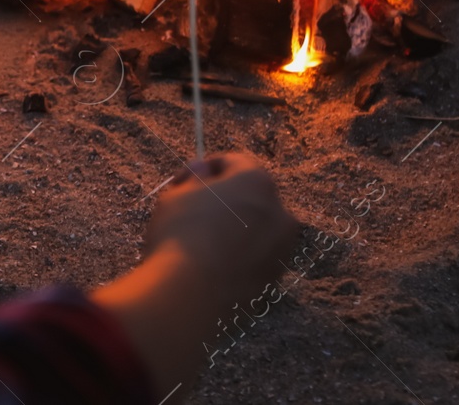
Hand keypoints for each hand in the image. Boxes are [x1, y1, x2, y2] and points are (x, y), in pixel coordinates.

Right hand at [142, 153, 302, 303]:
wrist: (192, 298)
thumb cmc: (181, 236)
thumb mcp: (177, 195)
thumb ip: (195, 178)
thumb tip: (203, 171)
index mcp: (258, 183)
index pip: (234, 162)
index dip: (204, 168)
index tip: (182, 181)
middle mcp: (280, 213)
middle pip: (250, 197)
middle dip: (225, 200)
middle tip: (192, 211)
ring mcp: (281, 251)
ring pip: (256, 230)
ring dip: (234, 229)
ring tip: (201, 243)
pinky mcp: (274, 282)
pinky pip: (255, 259)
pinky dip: (238, 257)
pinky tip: (210, 266)